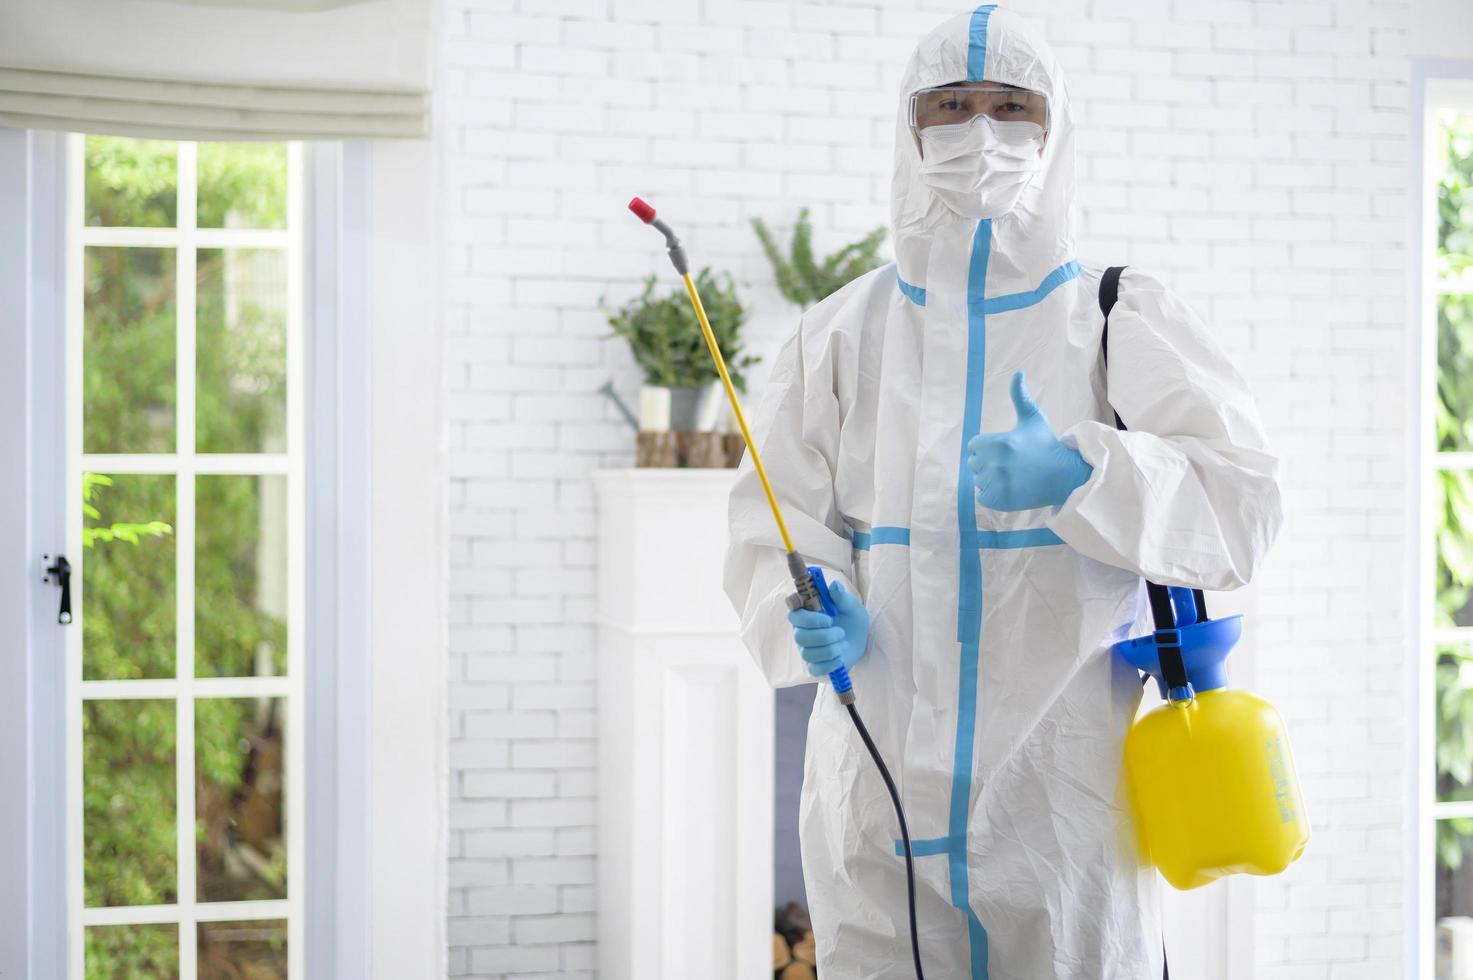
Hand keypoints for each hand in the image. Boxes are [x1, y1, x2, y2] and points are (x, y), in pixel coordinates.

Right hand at [787, 581, 870, 677]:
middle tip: (840, 632)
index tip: (825, 615)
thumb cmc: (852, 620)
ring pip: (808, 653)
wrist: (861, 641)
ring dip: (830, 649)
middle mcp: (802, 631)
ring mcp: (807, 649)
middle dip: (824, 636)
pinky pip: (815, 668)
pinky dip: (830, 664)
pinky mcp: (814, 665)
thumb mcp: (852, 606)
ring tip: (843, 644)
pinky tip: (840, 657)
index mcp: (807, 614)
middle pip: (799, 636)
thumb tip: (834, 586)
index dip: (805, 617)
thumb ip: (842, 597)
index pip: (793, 613)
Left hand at [968, 371, 1092, 511]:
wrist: (1063, 475)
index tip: (1005, 450)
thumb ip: (1020, 396)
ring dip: (991, 480)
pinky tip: (1011, 488)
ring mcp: (997, 484)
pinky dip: (993, 495)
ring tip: (1013, 476)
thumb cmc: (1046, 445)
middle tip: (1011, 464)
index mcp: (999, 443)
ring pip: (979, 481)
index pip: (974, 446)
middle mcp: (995, 464)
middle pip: (974, 464)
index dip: (987, 447)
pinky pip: (983, 497)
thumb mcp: (1033, 418)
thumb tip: (1017, 372)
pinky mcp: (1000, 501)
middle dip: (988, 463)